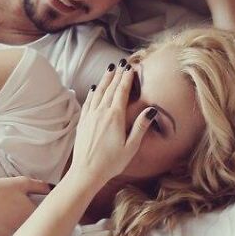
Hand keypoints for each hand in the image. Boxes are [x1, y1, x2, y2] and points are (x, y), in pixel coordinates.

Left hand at [70, 63, 153, 186]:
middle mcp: (101, 112)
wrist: (86, 172)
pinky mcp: (82, 122)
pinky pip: (88, 102)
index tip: (130, 68)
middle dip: (116, 75)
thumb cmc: (111, 162)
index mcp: (115, 117)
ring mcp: (90, 116)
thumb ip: (140, 127)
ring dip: (104, 80)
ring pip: (98, 92)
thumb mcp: (131, 147)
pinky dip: (93, 92)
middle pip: (110, 88)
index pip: (121, 92)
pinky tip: (94, 88)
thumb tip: (151, 110)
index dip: (126, 78)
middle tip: (121, 63)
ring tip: (109, 70)